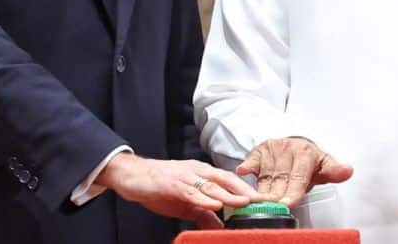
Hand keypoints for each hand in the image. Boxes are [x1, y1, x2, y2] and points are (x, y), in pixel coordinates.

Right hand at [96, 153, 259, 228]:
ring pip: (211, 185)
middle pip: (226, 179)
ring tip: (245, 202)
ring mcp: (185, 177)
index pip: (229, 180)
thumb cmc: (160, 186)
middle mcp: (197, 171)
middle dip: (244, 190)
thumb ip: (204, 213)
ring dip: (229, 194)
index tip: (264, 199)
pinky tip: (214, 204)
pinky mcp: (172, 184)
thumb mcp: (186, 202)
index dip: (247, 189)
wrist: (133, 176)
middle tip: (262, 200)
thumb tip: (221, 227)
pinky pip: (191, 192)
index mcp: (202, 173)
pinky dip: (204, 198)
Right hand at [237, 137, 353, 206]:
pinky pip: (251, 160)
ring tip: (259, 202)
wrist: (295, 144)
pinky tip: (243, 173)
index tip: (288, 203)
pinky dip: (247, 167)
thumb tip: (348, 170)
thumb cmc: (309, 161)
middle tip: (273, 208)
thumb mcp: (324, 165)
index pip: (299, 176)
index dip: (293, 191)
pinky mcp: (259, 150)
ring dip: (261, 189)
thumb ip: (335, 171)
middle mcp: (288, 148)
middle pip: (281, 177)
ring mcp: (272, 149)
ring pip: (265, 173)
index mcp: (306, 152)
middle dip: (277, 194)